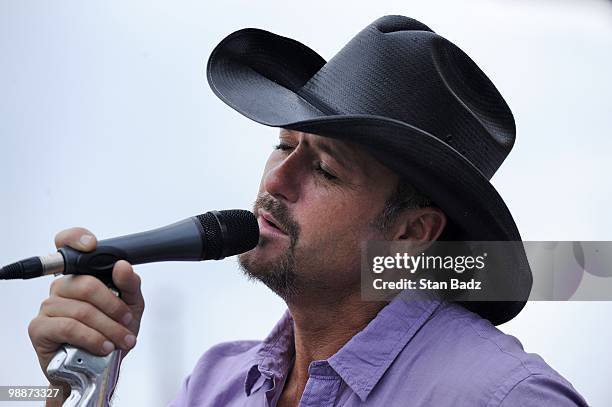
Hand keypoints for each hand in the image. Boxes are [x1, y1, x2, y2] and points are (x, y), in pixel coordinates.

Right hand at [28, 227, 145, 386]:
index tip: (92, 244)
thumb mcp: (131, 307)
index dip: (76, 238)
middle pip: (87, 284)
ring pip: (82, 310)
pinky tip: (104, 346)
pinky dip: (92, 337)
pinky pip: (68, 327)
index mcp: (81, 275)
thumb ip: (130, 285)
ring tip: (121, 340)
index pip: (67, 244)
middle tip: (128, 322)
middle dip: (114, 307)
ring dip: (109, 328)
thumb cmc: (111, 332)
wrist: (98, 368)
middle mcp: (62, 286)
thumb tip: (122, 265)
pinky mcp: (39, 327)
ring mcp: (48, 306)